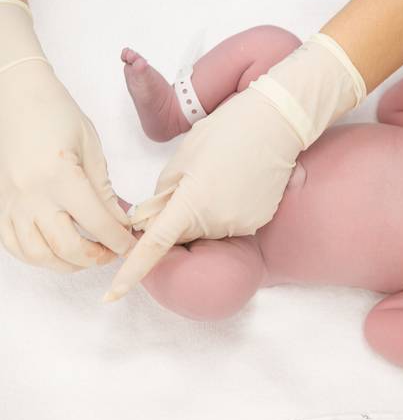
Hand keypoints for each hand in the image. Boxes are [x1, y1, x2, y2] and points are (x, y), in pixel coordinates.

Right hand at [0, 0, 134, 271]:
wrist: (18, 98)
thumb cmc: (59, 117)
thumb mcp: (93, 151)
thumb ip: (105, 192)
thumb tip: (122, 225)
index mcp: (60, 177)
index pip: (98, 224)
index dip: (120, 242)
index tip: (133, 245)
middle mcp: (32, 195)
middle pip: (67, 248)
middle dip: (97, 258)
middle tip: (113, 252)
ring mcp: (11, 203)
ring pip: (38, 255)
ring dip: (67, 263)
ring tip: (88, 254)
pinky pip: (13, 245)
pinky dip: (37, 256)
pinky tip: (57, 250)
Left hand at [104, 87, 302, 300]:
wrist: (274, 124)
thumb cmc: (225, 132)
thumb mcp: (182, 159)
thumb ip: (162, 195)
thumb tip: (150, 220)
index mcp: (191, 204)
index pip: (154, 246)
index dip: (131, 271)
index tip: (112, 295)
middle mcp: (217, 222)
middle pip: (184, 232)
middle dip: (179, 215)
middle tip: (194, 179)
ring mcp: (241, 224)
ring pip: (208, 228)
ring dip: (205, 210)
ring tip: (222, 175)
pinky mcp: (258, 220)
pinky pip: (231, 223)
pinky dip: (228, 208)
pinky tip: (239, 182)